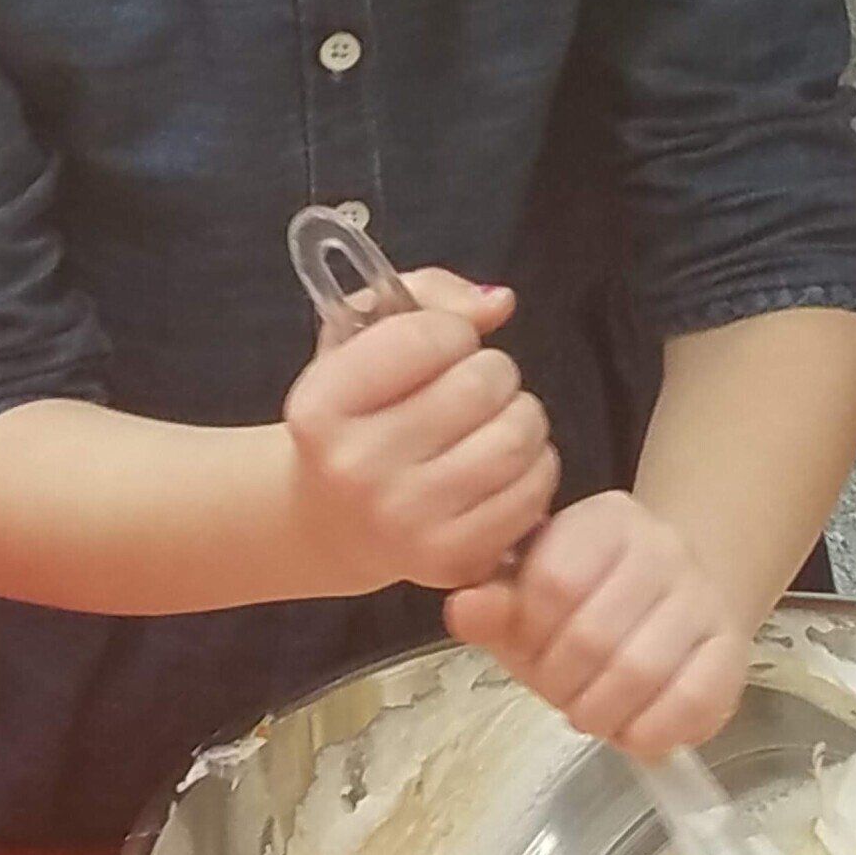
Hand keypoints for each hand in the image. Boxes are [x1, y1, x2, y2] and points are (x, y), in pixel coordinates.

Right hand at [280, 270, 558, 594]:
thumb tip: (498, 304)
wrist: (332, 520)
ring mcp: (403, 521)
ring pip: (517, 437)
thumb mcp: (361, 335)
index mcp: (321, 405)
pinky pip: (532, 494)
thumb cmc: (357, 415)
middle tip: (476, 390)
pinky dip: (535, 470)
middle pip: (483, 383)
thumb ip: (428, 295)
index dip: (451, 332)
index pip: (430, 336)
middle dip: (493, 374)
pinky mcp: (449, 559)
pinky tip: (505, 469)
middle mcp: (354, 467)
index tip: (438, 350)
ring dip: (522, 418)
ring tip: (497, 424)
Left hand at [445, 491, 751, 755]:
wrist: (674, 603)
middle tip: (559, 693)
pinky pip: (692, 699)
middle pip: (594, 633)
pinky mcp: (733, 649)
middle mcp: (661, 546)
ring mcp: (703, 596)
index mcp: (603, 521)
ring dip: (601, 712)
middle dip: (561, 683)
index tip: (528, 650)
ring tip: (590, 713)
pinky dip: (652, 730)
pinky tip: (634, 729)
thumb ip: (495, 605)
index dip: (530, 633)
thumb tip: (464, 608)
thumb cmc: (587, 607)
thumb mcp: (531, 599)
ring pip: (641, 670)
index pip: (553, 581)